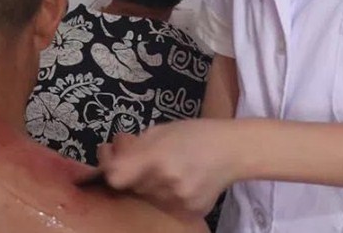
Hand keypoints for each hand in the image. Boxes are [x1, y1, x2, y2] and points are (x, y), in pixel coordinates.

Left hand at [97, 119, 239, 217]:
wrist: (233, 151)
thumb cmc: (194, 133)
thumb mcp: (160, 130)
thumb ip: (134, 144)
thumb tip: (110, 152)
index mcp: (155, 157)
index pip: (115, 176)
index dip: (109, 168)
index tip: (112, 158)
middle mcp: (164, 182)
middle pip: (131, 187)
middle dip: (133, 174)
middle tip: (146, 160)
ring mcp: (177, 200)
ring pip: (148, 198)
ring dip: (150, 186)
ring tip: (169, 169)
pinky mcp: (189, 212)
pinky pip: (167, 206)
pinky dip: (169, 196)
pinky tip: (183, 181)